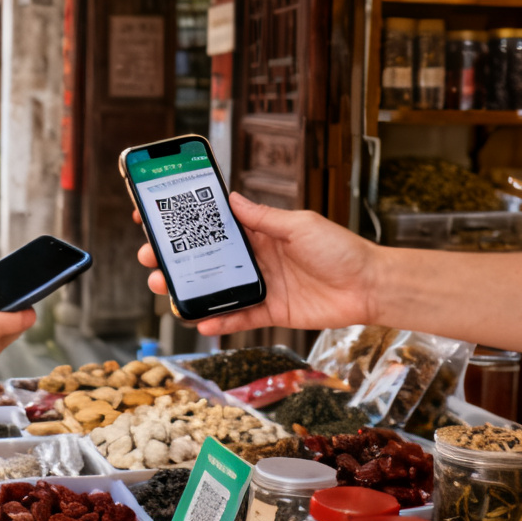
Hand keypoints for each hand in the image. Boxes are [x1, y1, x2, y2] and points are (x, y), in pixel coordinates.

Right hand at [135, 192, 377, 336]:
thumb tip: (231, 198)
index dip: (187, 224)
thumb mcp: (300, 225)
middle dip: (175, 259)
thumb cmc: (341, 249)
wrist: (370, 286)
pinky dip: (219, 322)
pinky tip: (200, 323)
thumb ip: (263, 218)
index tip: (157, 219)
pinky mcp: (271, 311)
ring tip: (165, 290)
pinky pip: (239, 317)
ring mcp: (261, 285)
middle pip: (206, 259)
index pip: (215, 226)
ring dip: (189, 290)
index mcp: (259, 233)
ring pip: (216, 289)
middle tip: (150, 259)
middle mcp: (255, 258)